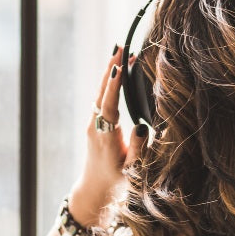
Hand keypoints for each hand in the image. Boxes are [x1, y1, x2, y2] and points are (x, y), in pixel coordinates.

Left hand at [67, 45, 147, 227]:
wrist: (94, 189)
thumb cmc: (116, 181)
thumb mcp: (132, 170)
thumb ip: (138, 149)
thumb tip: (141, 126)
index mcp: (106, 137)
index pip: (109, 105)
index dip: (114, 85)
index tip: (119, 66)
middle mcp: (96, 127)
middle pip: (102, 92)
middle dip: (111, 68)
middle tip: (119, 46)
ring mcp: (93, 124)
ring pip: (101, 93)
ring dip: (110, 71)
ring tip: (120, 51)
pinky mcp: (95, 123)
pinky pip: (102, 98)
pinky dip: (109, 83)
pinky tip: (117, 71)